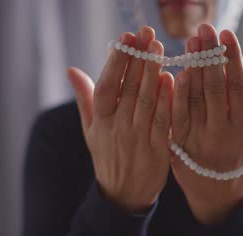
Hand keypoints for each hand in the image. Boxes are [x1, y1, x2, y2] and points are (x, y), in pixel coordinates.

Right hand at [68, 27, 173, 212]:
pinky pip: (162, 121)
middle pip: (128, 89)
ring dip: (152, 73)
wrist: (123, 194)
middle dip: (138, 59)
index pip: (106, 86)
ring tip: (158, 48)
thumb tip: (71, 70)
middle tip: (147, 34)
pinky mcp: (157, 149)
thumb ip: (85, 99)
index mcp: (100, 122)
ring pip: (146, 101)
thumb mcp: (91, 130)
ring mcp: (137, 139)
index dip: (116, 61)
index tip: (125, 38)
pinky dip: (166, 100)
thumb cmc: (107, 156)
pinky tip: (171, 79)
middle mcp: (117, 129)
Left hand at [171, 24, 242, 224]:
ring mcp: (198, 137)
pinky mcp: (178, 143)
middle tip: (204, 29)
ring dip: (191, 67)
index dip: (232, 59)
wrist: (215, 195)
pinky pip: (176, 115)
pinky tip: (176, 72)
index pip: (238, 86)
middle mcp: (221, 131)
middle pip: (214, 86)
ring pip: (194, 97)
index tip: (227, 35)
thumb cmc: (242, 165)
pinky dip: (176, 94)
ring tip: (190, 43)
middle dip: (209, 55)